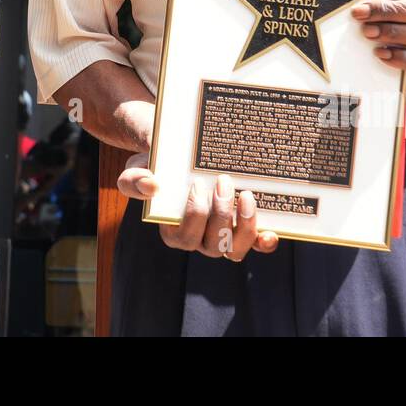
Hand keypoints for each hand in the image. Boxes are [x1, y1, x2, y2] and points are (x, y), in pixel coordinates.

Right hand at [118, 155, 277, 260]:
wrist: (180, 156)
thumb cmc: (158, 164)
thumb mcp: (138, 167)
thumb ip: (133, 179)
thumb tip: (151, 185)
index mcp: (172, 231)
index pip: (183, 236)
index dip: (194, 215)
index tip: (197, 184)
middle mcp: (198, 241)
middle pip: (212, 244)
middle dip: (220, 215)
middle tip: (223, 181)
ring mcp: (222, 238)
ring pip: (234, 249)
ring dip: (244, 226)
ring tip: (247, 195)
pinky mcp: (242, 230)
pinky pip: (255, 245)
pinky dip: (264, 242)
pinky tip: (271, 232)